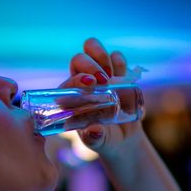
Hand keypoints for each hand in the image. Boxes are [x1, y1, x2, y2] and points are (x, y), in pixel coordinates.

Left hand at [61, 38, 144, 152]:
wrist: (122, 138)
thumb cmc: (103, 139)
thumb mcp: (98, 141)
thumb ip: (94, 137)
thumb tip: (94, 130)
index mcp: (70, 97)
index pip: (68, 82)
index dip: (77, 79)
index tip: (92, 84)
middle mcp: (82, 82)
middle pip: (78, 59)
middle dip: (90, 64)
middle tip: (104, 80)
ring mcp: (99, 75)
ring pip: (92, 48)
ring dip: (101, 56)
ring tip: (111, 75)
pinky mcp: (116, 73)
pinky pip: (115, 56)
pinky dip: (119, 60)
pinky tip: (122, 74)